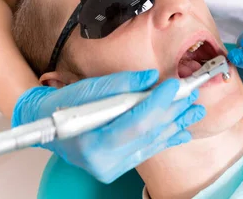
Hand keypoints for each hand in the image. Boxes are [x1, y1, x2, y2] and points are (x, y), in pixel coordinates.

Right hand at [12, 70, 204, 182]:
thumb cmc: (63, 105)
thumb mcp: (88, 87)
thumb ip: (121, 83)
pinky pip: (147, 150)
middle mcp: (104, 160)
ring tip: (194, 110)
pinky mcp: (118, 166)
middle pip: (148, 133)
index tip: (174, 85)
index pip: (136, 122)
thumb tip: (151, 77)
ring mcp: (112, 167)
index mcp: (93, 141)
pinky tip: (181, 129)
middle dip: (172, 111)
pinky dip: (165, 137)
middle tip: (191, 94)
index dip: (158, 102)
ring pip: (151, 143)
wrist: (47, 124)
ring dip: (175, 124)